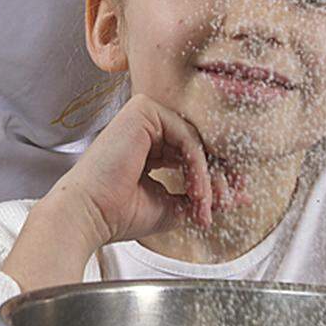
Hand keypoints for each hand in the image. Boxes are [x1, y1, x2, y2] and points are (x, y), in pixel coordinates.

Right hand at [54, 95, 220, 244]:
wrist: (90, 214)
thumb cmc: (119, 214)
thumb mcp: (171, 206)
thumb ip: (199, 197)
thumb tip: (235, 198)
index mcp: (149, 148)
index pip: (192, 156)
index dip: (216, 178)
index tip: (235, 200)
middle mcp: (147, 129)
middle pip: (198, 147)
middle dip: (219, 178)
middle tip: (231, 203)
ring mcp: (144, 117)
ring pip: (196, 143)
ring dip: (209, 177)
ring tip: (208, 205)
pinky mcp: (144, 111)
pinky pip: (187, 138)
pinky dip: (198, 168)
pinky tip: (198, 193)